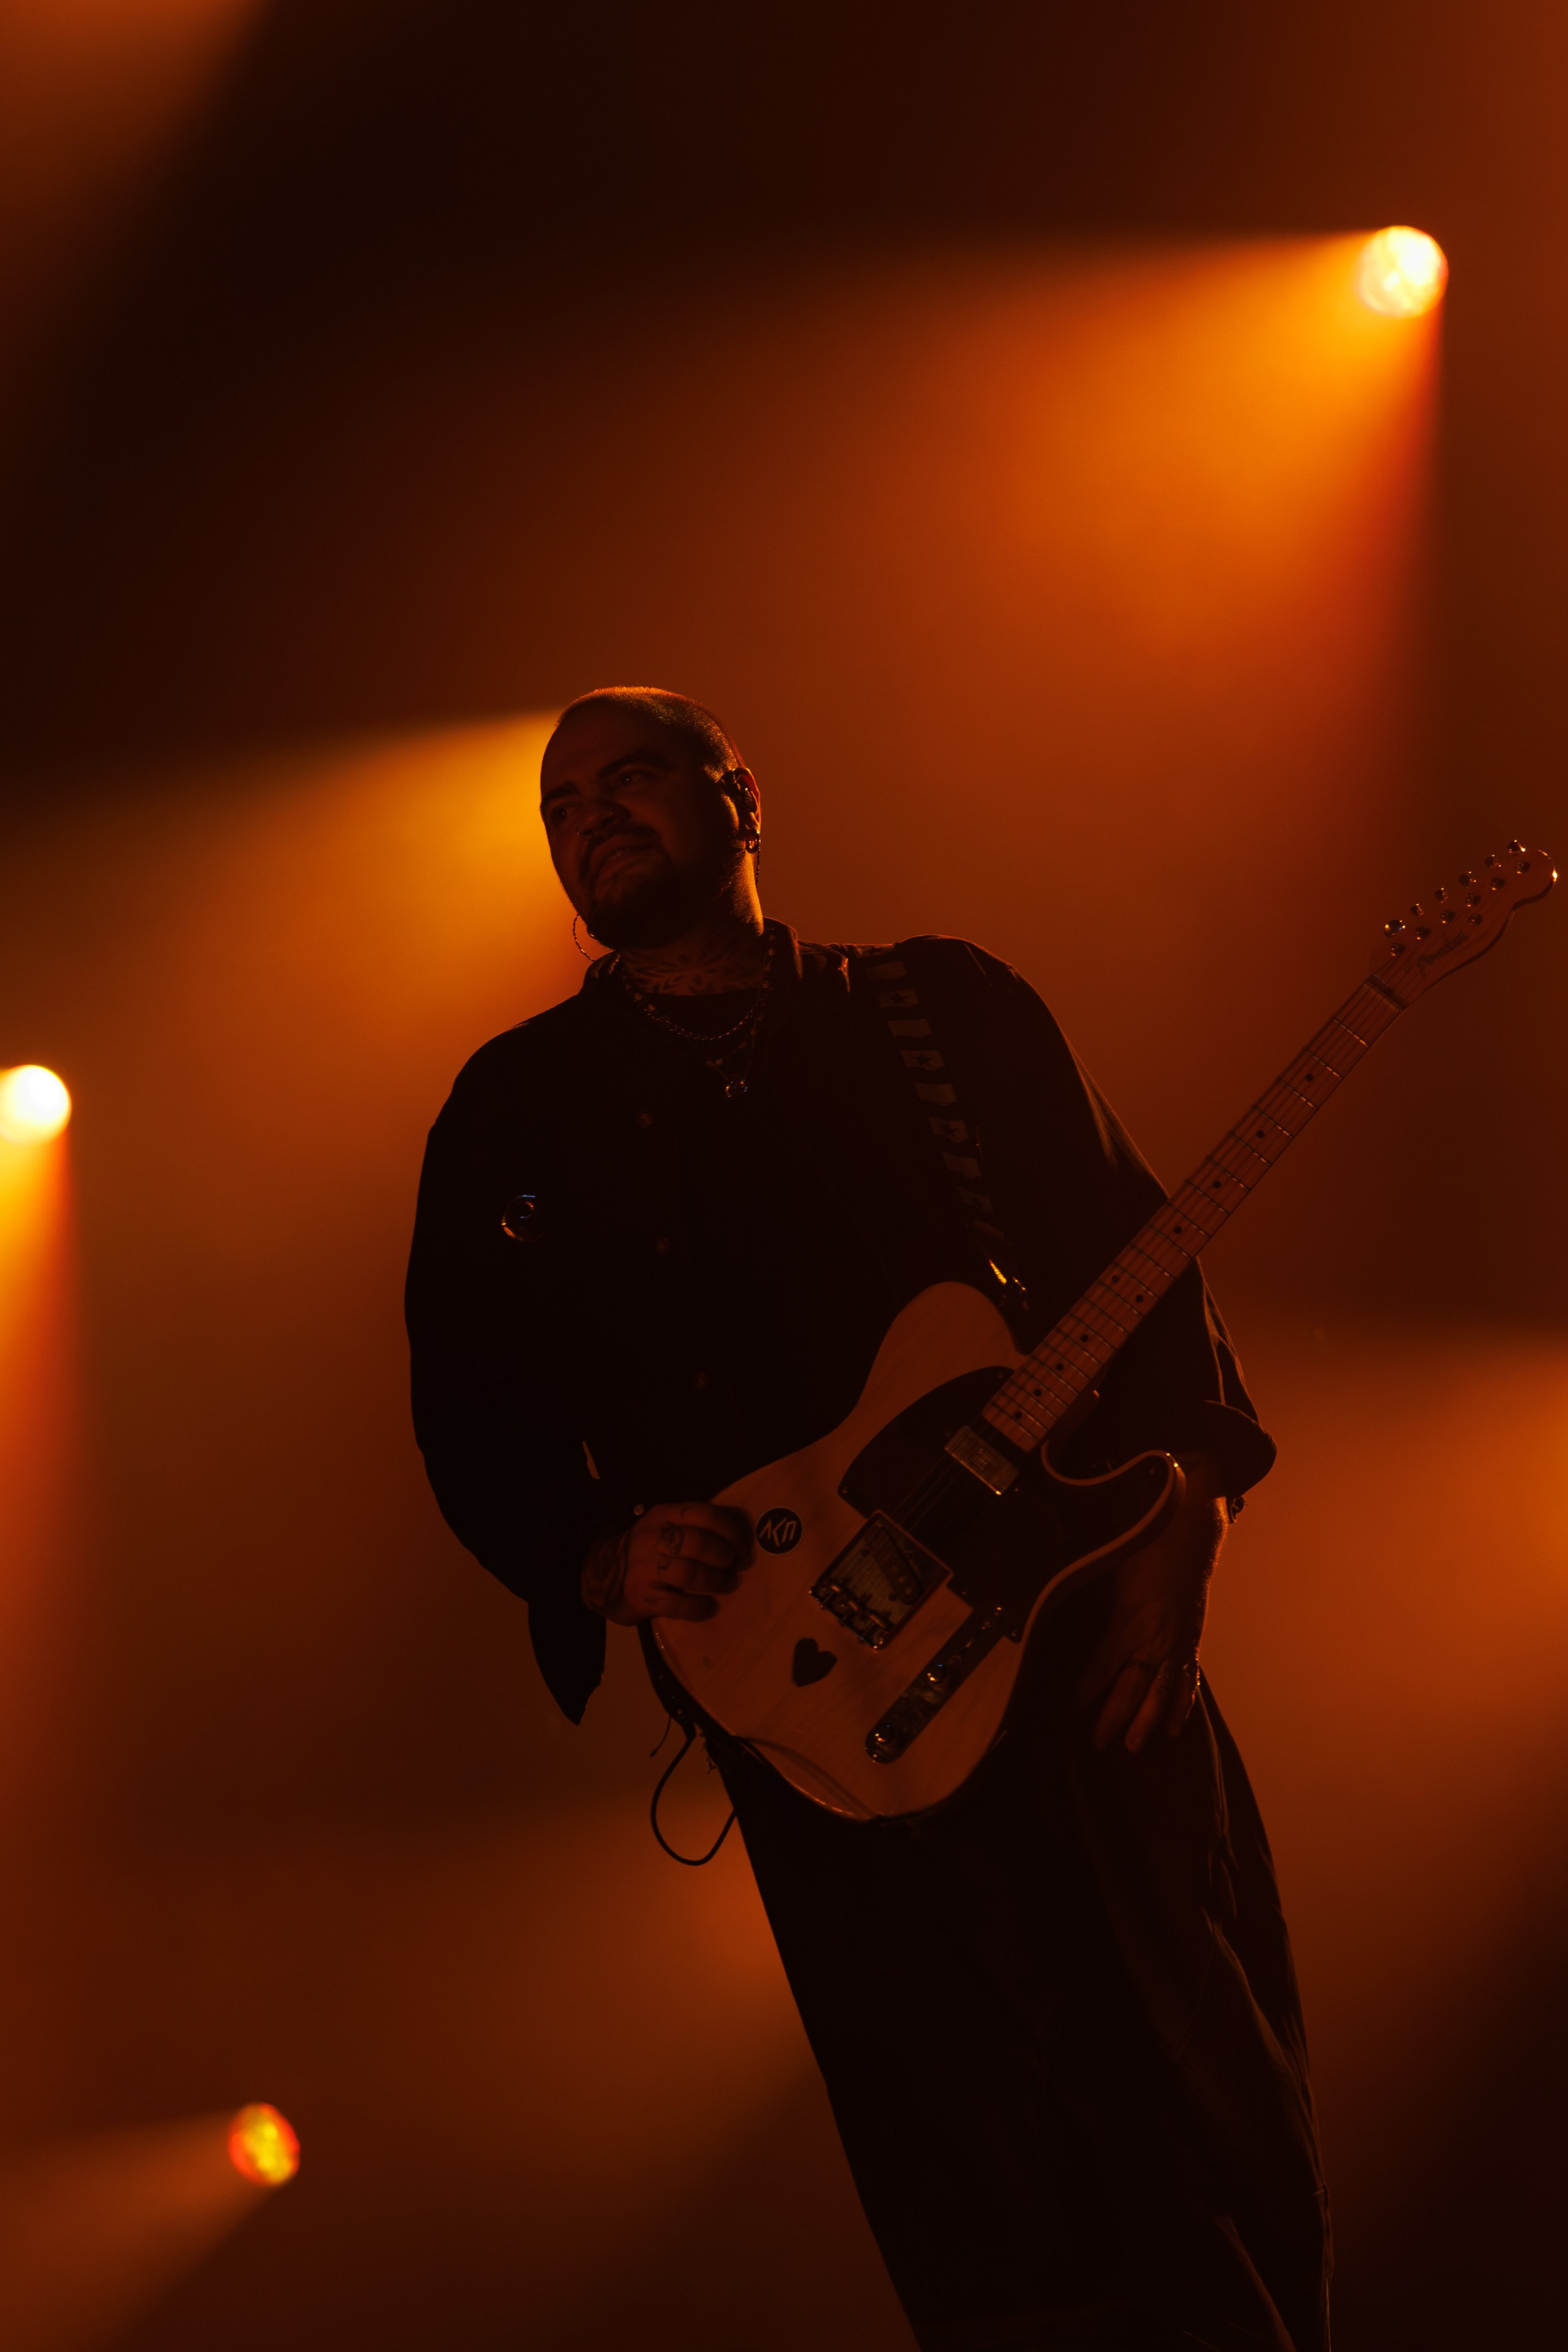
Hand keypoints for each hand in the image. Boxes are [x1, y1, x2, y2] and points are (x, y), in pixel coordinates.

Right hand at [580, 1500, 753, 1625]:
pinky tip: (707, 1606)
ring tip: (723, 1584)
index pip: (703, 1514)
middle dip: (723, 1557)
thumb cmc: (646, 1551)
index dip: (730, 1530)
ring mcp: (645, 1568)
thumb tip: (738, 1538)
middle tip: (732, 1566)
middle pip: (698, 1544)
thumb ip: (693, 1527)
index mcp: (663, 1515)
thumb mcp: (663, 1527)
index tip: (741, 1545)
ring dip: (714, 1581)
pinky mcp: (642, 1596)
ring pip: (690, 1573)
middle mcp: (652, 1538)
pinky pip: (677, 1605)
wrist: (602, 1575)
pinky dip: (698, 1607)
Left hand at [1074, 1456, 1225, 1753]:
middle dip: (1114, 1717)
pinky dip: (1182, 1703)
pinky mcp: (1193, 1637)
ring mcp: (1179, 1640)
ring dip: (1148, 1720)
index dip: (1084, 1693)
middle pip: (1133, 1688)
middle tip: (1097, 1744)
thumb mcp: (1110, 1558)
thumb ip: (1083, 1579)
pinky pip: (1188, 1677)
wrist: (1195, 1519)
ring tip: (1134, 1746)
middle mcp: (1158, 1637)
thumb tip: (1046, 1588)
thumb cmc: (1147, 1534)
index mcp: (1132, 1620)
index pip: (1102, 1668)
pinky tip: (1176, 1726)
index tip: (1067, 1715)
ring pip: (1162, 1691)